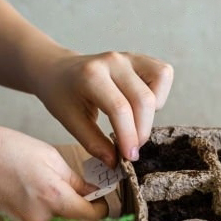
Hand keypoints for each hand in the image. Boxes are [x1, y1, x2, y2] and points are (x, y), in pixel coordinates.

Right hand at [0, 123, 107, 220]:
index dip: (100, 207)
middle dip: (76, 207)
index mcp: (54, 198)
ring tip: (36, 185)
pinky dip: (35, 212)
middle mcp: (40, 219)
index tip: (99, 198)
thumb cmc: (6, 149)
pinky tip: (22, 193)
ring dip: (54, 208)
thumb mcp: (50, 157)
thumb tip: (95, 193)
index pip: (92, 217)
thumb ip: (76, 181)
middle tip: (66, 186)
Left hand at [35, 50, 173, 167]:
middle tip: (130, 149)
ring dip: (153, 111)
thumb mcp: (70, 121)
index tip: (129, 157)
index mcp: (91, 75)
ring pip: (160, 81)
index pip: (120, 108)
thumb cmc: (62, 95)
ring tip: (136, 124)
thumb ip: (94, 143)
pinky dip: (159, 94)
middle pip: (143, 99)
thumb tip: (115, 163)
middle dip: (142, 131)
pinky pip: (163, 74)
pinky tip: (141, 108)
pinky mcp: (139, 59)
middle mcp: (113, 62)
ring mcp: (129, 57)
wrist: (58, 70)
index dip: (129, 136)